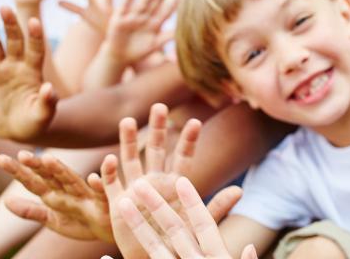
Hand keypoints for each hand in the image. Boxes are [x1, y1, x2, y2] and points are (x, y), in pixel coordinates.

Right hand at [0, 7, 55, 140]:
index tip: (34, 21)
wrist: (16, 132)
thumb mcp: (44, 115)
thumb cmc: (35, 123)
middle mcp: (16, 66)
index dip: (36, 36)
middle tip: (5, 8)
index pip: (36, 50)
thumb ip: (48, 102)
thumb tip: (50, 89)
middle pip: (14, 41)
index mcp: (33, 71)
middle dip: (10, 25)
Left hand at [0, 150, 112, 241]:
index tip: (0, 159)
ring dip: (62, 170)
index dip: (18, 171)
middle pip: (50, 176)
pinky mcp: (104, 204)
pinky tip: (94, 178)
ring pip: (72, 181)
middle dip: (37, 166)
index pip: (33, 181)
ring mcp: (86, 196)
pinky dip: (99, 185)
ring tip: (49, 159)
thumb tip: (5, 202)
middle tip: (22, 155)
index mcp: (55, 194)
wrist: (108, 231)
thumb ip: (30, 211)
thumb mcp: (52, 219)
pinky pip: (101, 195)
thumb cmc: (81, 223)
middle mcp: (69, 191)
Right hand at [102, 0, 176, 67]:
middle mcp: (145, 17)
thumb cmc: (139, 50)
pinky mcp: (120, 19)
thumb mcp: (154, 44)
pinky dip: (127, 0)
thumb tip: (181, 34)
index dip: (174, 3)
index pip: (166, 11)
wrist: (120, 55)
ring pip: (143, 3)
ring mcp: (133, 17)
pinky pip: (124, 8)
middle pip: (156, 3)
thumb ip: (167, 37)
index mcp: (154, 23)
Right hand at [102, 104, 241, 257]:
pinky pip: (112, 185)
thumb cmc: (180, 242)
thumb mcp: (199, 224)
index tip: (195, 122)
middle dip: (156, 128)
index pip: (183, 157)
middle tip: (159, 106)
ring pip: (130, 160)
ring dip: (127, 141)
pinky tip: (109, 160)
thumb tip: (240, 190)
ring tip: (126, 120)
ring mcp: (135, 190)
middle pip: (155, 149)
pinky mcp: (118, 203)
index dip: (188, 140)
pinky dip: (109, 173)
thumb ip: (216, 207)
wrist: (155, 257)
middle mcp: (154, 182)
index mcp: (175, 185)